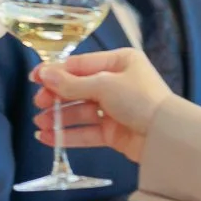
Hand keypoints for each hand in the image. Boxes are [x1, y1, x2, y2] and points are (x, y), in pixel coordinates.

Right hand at [27, 48, 170, 162]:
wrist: (166, 136)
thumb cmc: (139, 99)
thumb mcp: (104, 85)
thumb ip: (71, 83)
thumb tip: (43, 74)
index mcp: (119, 62)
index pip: (80, 65)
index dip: (56, 72)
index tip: (34, 78)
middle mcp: (117, 83)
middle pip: (78, 88)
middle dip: (57, 96)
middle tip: (38, 103)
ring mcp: (115, 109)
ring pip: (80, 112)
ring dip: (59, 117)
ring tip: (39, 123)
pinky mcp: (114, 132)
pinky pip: (86, 131)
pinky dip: (67, 135)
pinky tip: (47, 137)